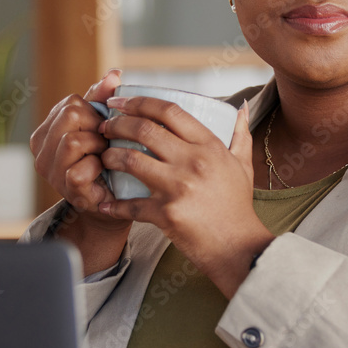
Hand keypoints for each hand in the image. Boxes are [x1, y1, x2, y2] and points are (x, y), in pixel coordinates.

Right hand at [29, 69, 130, 236]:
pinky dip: (97, 168)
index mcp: (46, 132)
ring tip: (106, 157)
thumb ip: (102, 100)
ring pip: (73, 140)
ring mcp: (51, 172)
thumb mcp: (102, 127)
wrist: (115, 203)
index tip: (104, 127)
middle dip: (97, 125)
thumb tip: (114, 72)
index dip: (95, 111)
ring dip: (99, 147)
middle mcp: (41, 151)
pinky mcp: (66, 190)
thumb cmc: (108, 162)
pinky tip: (104, 173)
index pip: (71, 102)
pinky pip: (80, 168)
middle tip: (107, 142)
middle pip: (70, 115)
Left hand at [98, 95, 273, 296]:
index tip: (121, 101)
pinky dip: (114, 205)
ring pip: (130, 160)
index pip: (170, 111)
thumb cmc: (238, 206)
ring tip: (104, 157)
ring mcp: (178, 187)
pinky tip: (105, 203)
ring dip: (110, 156)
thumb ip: (240, 134)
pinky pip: (130, 205)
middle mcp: (193, 162)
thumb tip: (242, 107)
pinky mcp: (165, 213)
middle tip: (105, 127)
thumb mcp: (243, 165)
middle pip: (144, 130)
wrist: (238, 246)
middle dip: (117, 124)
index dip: (140, 102)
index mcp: (209, 146)